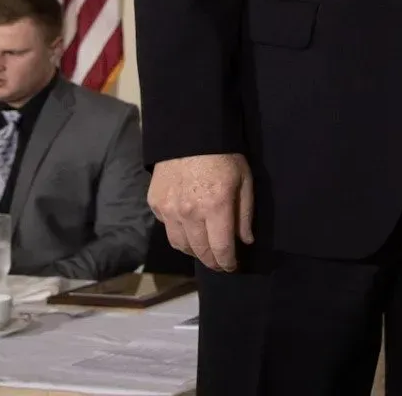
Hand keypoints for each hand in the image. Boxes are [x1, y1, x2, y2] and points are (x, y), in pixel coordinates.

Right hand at [149, 153, 253, 272]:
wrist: (189, 134)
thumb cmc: (224, 156)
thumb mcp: (244, 180)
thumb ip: (245, 214)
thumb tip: (245, 241)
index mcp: (216, 207)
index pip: (220, 248)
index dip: (227, 263)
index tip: (232, 267)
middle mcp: (189, 214)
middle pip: (199, 251)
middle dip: (212, 261)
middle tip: (219, 263)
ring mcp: (168, 210)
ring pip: (180, 245)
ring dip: (194, 252)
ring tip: (204, 251)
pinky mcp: (155, 204)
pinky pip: (167, 228)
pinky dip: (179, 234)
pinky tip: (188, 229)